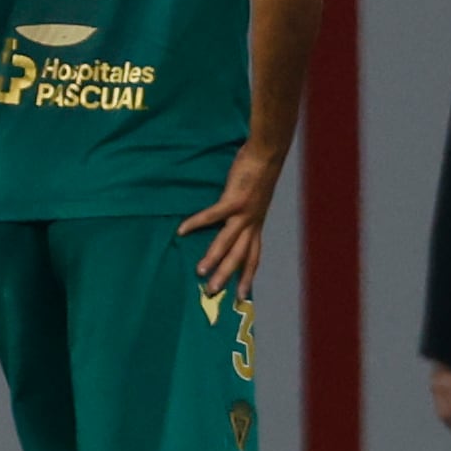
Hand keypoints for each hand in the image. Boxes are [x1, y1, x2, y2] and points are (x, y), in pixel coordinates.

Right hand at [180, 147, 281, 298]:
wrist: (268, 154)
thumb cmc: (259, 173)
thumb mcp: (254, 199)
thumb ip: (243, 213)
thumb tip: (231, 221)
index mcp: (257, 225)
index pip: (253, 257)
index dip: (248, 277)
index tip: (242, 297)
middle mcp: (252, 223)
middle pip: (240, 257)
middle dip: (227, 277)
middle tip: (213, 294)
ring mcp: (245, 213)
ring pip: (228, 242)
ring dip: (213, 258)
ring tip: (199, 272)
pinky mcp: (235, 199)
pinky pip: (213, 215)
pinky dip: (197, 223)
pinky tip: (182, 230)